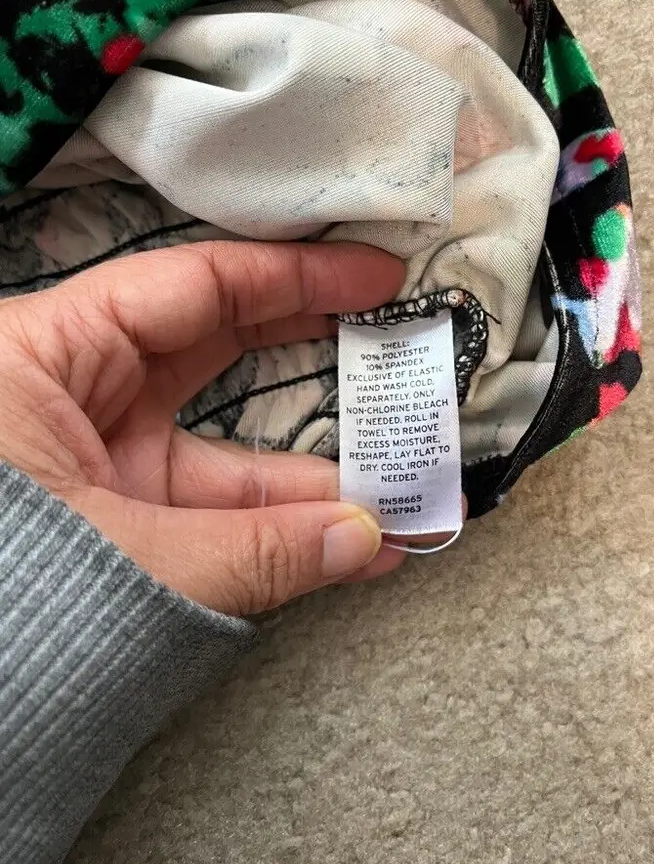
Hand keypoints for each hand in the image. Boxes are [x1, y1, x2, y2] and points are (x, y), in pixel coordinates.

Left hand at [0, 241, 408, 614]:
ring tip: (403, 486)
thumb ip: (254, 550)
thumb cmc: (0, 590)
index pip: (191, 287)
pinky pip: (212, 508)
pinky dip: (281, 527)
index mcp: (45, 355)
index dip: (292, 275)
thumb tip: (370, 538)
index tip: (372, 273)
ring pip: (224, 446)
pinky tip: (354, 543)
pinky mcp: (118, 517)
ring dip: (315, 477)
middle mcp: (73, 394)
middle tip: (394, 341)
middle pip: (216, 347)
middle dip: (313, 347)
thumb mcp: (124, 557)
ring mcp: (99, 460)